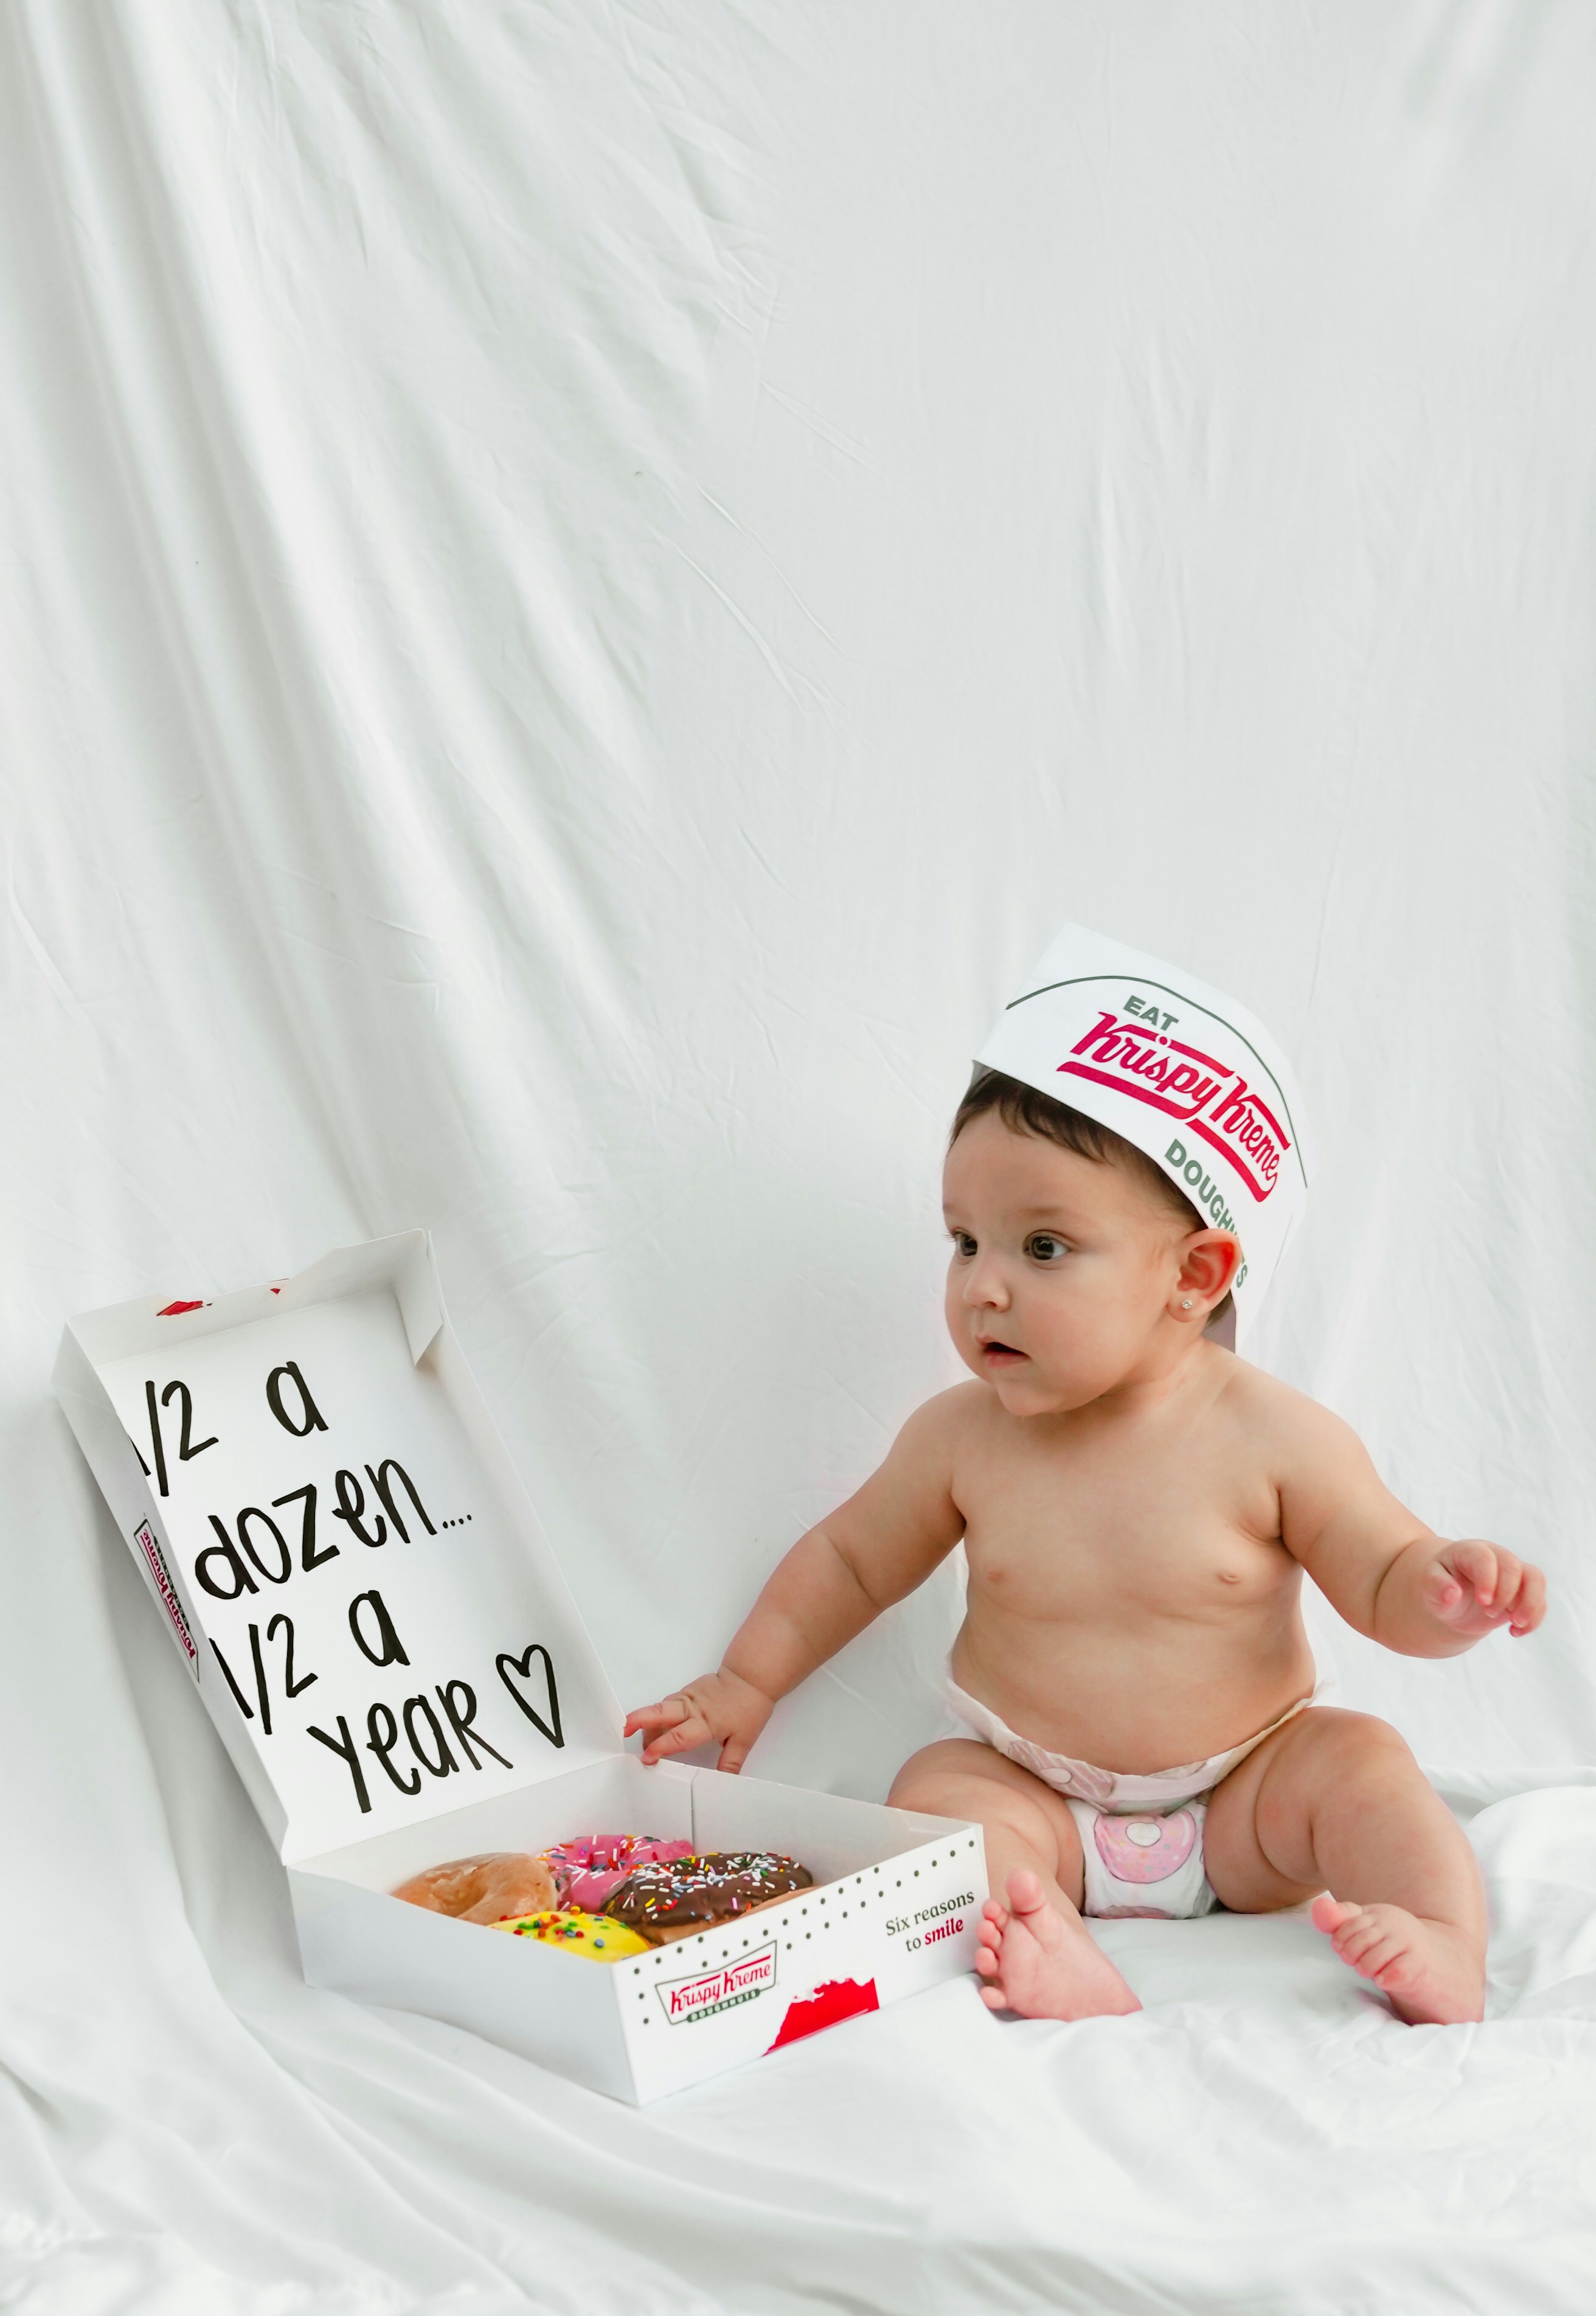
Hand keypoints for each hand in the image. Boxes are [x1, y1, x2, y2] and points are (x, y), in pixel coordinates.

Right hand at [622, 1667, 775, 1772]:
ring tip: (635, 1735)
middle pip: (660, 1713)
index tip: (646, 1758)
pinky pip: (668, 1703)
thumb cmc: (749, 1707)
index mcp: (705, 1722)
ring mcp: (688, 1697)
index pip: (678, 1737)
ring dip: (646, 1720)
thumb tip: (722, 1786)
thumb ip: (730, 1763)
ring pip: (661, 1708)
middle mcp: (692, 1708)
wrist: (751, 1676)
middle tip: (624, 1731)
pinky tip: (653, 1724)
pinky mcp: (688, 1691)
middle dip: (639, 1721)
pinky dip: (657, 1714)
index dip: (660, 1748)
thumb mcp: (744, 1740)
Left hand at [1423, 1540, 1545, 1639]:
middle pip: (1514, 1567)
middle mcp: (1496, 1556)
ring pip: (1536, 1579)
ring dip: (1530, 1605)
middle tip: (1488, 1614)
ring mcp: (1512, 1572)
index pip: (1485, 1558)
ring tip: (1514, 1624)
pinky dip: (1533, 1618)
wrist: (1452, 1594)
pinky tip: (1514, 1632)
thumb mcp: (1429, 1584)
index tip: (1483, 1603)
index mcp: (1470, 1551)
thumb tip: (1452, 1594)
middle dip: (1506, 1595)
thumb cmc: (1439, 1585)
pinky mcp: (1523, 1590)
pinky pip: (1540, 1599)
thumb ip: (1436, 1586)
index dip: (1488, 1580)